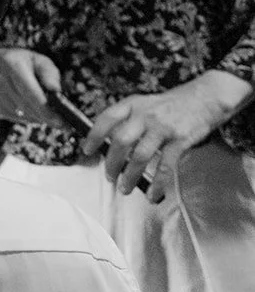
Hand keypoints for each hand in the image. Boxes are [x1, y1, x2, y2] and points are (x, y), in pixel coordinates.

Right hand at [0, 48, 74, 129]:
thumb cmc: (26, 64)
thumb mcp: (40, 62)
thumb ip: (50, 74)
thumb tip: (56, 90)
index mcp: (12, 64)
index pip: (30, 92)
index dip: (45, 108)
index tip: (61, 120)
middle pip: (26, 107)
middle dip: (47, 117)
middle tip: (64, 125)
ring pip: (23, 115)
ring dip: (40, 118)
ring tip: (51, 114)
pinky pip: (18, 118)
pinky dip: (31, 117)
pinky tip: (35, 110)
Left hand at [81, 77, 232, 203]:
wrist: (204, 98)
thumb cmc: (171, 105)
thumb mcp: (145, 104)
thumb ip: (129, 119)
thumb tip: (109, 144)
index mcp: (133, 104)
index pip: (107, 118)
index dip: (94, 135)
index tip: (87, 150)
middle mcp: (145, 114)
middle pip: (121, 141)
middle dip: (112, 163)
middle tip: (109, 176)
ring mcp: (163, 127)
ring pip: (140, 156)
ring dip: (130, 176)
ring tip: (125, 188)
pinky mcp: (180, 140)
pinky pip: (165, 166)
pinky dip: (157, 183)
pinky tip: (152, 194)